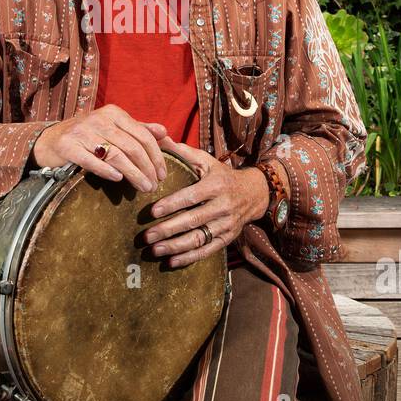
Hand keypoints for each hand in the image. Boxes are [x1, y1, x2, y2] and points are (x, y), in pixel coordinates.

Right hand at [30, 103, 168, 191]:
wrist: (48, 141)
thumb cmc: (86, 136)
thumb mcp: (113, 127)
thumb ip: (138, 129)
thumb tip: (164, 132)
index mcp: (113, 113)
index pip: (143, 135)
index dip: (156, 156)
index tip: (163, 174)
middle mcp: (99, 119)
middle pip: (132, 146)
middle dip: (147, 168)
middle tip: (154, 186)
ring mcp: (82, 132)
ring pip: (115, 154)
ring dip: (133, 174)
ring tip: (143, 188)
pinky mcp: (67, 146)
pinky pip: (91, 160)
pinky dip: (106, 170)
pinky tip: (118, 179)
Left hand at [143, 139, 269, 268]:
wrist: (254, 193)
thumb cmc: (222, 175)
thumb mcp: (207, 161)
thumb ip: (184, 152)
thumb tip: (161, 138)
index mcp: (216, 185)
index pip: (191, 196)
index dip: (172, 204)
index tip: (152, 211)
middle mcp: (223, 206)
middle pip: (193, 220)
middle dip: (168, 229)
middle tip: (146, 236)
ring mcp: (226, 225)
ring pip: (199, 238)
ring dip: (176, 246)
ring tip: (155, 250)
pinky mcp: (228, 238)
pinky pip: (208, 250)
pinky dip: (189, 258)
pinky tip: (171, 262)